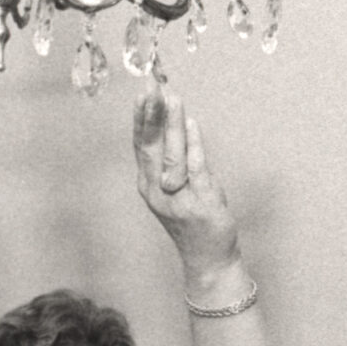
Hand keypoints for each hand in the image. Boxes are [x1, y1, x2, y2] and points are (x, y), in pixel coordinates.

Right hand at [131, 82, 242, 278]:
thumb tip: (176, 123)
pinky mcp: (201, 203)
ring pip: (173, 154)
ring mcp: (178, 198)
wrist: (207, 258)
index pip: (140, 146)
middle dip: (151, 116)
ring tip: (172, 98)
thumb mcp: (173, 190)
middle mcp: (157, 191)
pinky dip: (194, 144)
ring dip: (172, 124)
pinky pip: (196, 168)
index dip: (140, 120)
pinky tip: (192, 123)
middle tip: (152, 87)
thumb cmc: (192, 221)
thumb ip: (171, 162)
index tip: (142, 93)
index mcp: (148, 186)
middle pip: (151, 147)